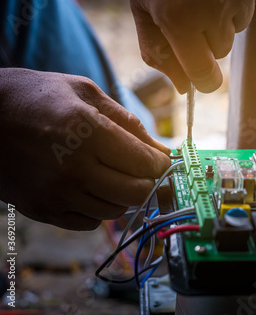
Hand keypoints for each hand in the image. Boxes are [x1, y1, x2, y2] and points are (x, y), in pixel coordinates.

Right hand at [0, 68, 170, 229]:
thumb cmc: (35, 97)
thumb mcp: (84, 92)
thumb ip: (128, 122)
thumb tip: (161, 149)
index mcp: (87, 132)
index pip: (145, 163)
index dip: (161, 163)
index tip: (160, 159)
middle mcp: (73, 168)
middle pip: (137, 192)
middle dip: (148, 181)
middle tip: (141, 168)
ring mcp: (56, 193)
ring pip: (116, 211)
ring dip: (123, 194)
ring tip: (110, 173)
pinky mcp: (42, 210)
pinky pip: (90, 222)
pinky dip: (99, 208)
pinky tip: (89, 186)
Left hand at [126, 0, 255, 92]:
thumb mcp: (143, 7)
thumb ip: (158, 52)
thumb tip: (182, 88)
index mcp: (180, 18)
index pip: (205, 75)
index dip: (202, 80)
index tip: (200, 77)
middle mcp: (216, 9)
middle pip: (221, 51)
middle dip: (206, 40)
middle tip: (189, 10)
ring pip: (236, 28)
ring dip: (221, 18)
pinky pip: (250, 5)